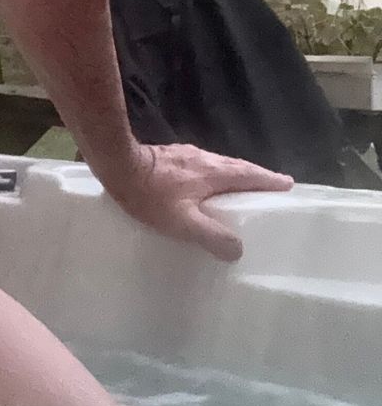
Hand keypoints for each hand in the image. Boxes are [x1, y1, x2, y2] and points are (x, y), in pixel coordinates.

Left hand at [103, 142, 293, 262]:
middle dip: (256, 177)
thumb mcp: (182, 221)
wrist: (116, 164)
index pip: (251, 174)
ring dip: (233, 176)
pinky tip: (202, 186)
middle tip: (270, 187)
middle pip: (238, 167)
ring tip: (239, 190)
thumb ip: (212, 235)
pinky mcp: (170, 156)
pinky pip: (201, 167)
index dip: (270, 180)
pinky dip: (212, 176)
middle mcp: (205, 159)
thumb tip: (238, 249)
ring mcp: (186, 155)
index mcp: (214, 172)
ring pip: (218, 166)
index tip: (288, 184)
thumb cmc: (150, 195)